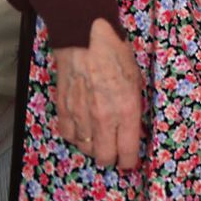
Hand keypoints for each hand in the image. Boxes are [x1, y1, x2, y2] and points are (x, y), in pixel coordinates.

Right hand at [51, 17, 143, 168]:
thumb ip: (134, 107)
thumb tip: (133, 129)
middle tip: (116, 150)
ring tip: (100, 135)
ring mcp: (81, 116)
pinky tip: (82, 127)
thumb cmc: (116, 54)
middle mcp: (103, 118)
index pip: (127, 151)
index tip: (130, 161)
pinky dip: (76, 136)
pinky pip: (68, 136)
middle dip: (112, 158)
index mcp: (126, 109)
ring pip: (86, 149)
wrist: (85, 38)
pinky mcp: (63, 110)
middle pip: (105, 157)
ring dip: (94, 146)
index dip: (129, 161)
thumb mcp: (137, 80)